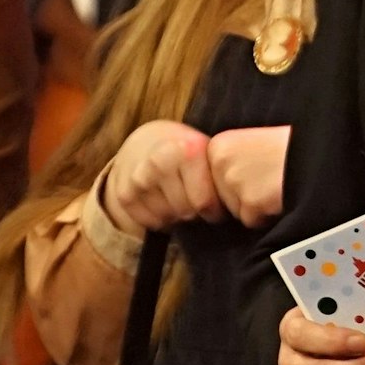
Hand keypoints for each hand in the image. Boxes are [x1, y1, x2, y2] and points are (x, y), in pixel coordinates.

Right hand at [102, 120, 222, 235]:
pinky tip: (164, 202)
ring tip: (180, 198)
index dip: (215, 211)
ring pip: (168, 219)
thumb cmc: (186, 151)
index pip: (205, 203)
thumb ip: (220, 175)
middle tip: (196, 201)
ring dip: (178, 216)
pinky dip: (160, 219)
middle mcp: (160, 162)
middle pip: (186, 213)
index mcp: (187, 150)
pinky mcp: (125, 193)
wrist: (146, 141)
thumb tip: (239, 209)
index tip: (216, 206)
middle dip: (196, 213)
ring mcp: (139, 178)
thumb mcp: (206, 151)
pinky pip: (150, 223)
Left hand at [208, 125, 289, 226]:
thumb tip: (219, 188)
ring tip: (278, 183)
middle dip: (246, 196)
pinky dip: (268, 214)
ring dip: (258, 205)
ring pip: (238, 211)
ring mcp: (234, 183)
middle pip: (224, 199)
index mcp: (218, 145)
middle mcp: (220, 163)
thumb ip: (233, 162)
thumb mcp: (253, 143)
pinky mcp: (251, 203)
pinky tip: (282, 194)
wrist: (319, 151)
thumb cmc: (291, 146)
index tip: (259, 169)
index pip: (213, 182)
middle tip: (271, 177)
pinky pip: (254, 221)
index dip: (240, 183)